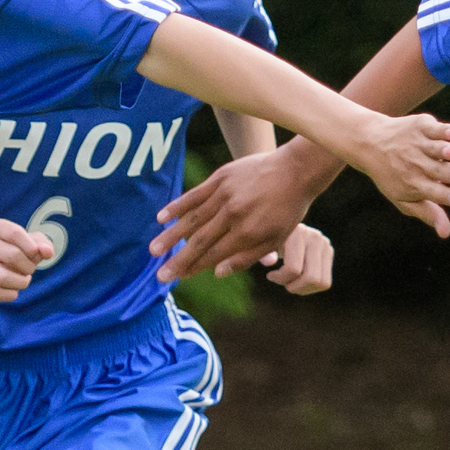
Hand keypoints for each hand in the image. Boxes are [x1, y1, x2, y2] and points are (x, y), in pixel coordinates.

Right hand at [0, 216, 56, 306]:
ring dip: (22, 282)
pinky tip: (14, 289)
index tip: (35, 253)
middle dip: (29, 265)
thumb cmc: (14, 248)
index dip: (31, 246)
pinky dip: (11, 294)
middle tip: (30, 268)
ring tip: (24, 279)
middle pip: (13, 256)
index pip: (15, 233)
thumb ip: (42, 243)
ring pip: (3, 278)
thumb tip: (47, 252)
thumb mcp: (29, 240)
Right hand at [152, 145, 327, 284]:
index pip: (214, 255)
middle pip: (199, 242)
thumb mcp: (275, 239)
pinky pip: (194, 194)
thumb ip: (246, 257)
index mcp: (247, 233)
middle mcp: (233, 215)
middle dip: (178, 260)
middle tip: (160, 275)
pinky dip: (177, 206)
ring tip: (153, 251)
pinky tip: (161, 218)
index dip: (194, 268)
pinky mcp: (221, 177)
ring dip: (171, 236)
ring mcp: (225, 194)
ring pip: (192, 219)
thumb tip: (216, 273)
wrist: (295, 171)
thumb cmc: (287, 209)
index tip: (178, 278)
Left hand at [263, 222, 334, 294]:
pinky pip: (325, 282)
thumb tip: (270, 262)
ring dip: (303, 288)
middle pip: (311, 278)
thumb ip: (263, 253)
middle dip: (294, 286)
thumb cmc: (266, 238)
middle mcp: (315, 237)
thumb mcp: (262, 245)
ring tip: (290, 282)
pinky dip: (310, 287)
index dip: (281, 279)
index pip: (294, 268)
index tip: (270, 276)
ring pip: (321, 282)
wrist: (281, 221)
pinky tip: (298, 280)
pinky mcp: (328, 251)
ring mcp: (324, 244)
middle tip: (283, 282)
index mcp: (297, 233)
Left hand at [340, 108, 449, 236]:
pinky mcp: (420, 126)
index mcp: (412, 184)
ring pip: (433, 148)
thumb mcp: (404, 199)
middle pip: (437, 171)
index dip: (446, 196)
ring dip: (443, 151)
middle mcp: (414, 164)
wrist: (368, 143)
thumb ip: (427, 214)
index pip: (432, 192)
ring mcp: (417, 144)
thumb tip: (446, 233)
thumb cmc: (391, 175)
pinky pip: (432, 128)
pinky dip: (441, 130)